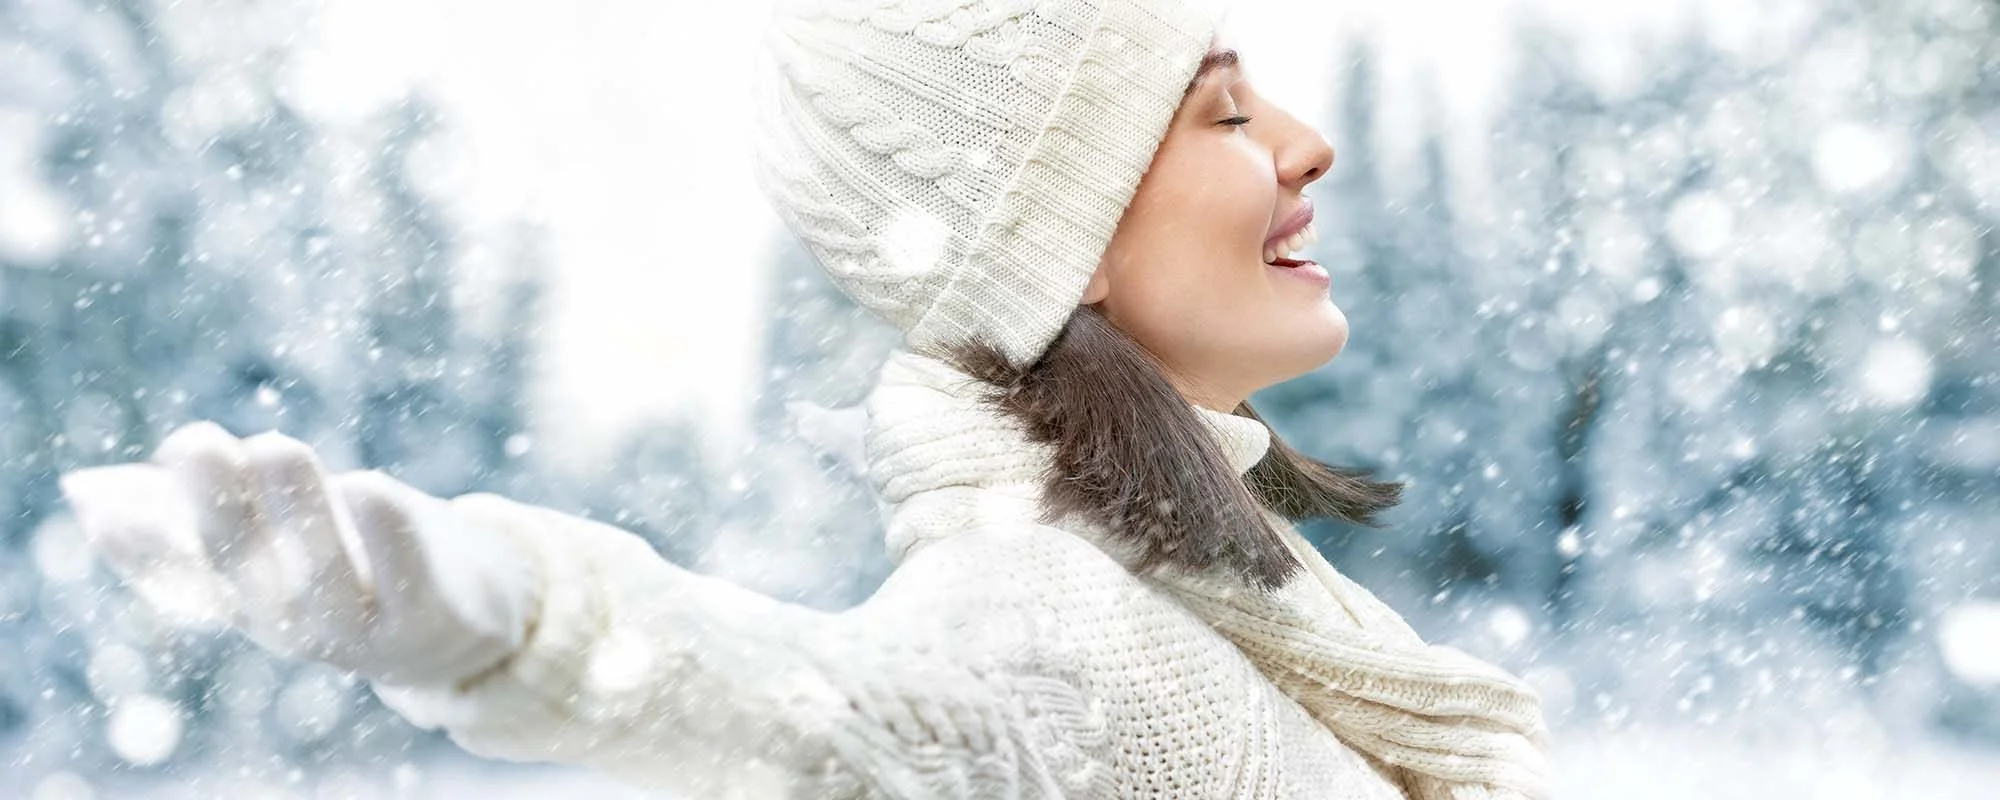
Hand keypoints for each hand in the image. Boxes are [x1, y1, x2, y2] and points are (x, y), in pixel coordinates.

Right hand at [58, 421, 540, 687]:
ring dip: (296, 508)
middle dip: (217, 507)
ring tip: (275, 446)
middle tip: (195, 443)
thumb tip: (159, 460)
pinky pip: (407, 580)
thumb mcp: (296, 528)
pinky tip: (367, 487)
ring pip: (320, 575)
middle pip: (245, 569)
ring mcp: (358, 630)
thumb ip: (237, 497)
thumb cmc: (362, 555)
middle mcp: (291, 623)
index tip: (95, 502)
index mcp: (247, 599)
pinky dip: (387, 536)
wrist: (462, 624)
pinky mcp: (427, 621)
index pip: (180, 577)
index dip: (137, 546)